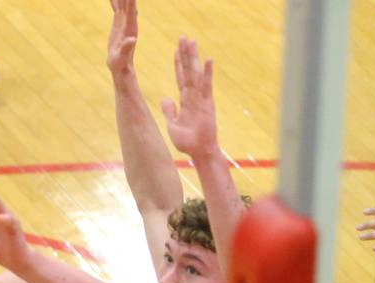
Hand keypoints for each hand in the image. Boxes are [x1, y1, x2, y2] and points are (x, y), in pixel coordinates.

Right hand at [107, 0, 137, 75]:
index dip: (131, 0)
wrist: (120, 67)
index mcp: (130, 28)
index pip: (131, 10)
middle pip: (128, 3)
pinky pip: (117, 8)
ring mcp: (124, 22)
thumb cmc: (121, 64)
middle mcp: (129, 22)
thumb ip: (127, 48)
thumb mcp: (122, 57)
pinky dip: (115, 0)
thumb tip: (132, 39)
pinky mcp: (119, 24)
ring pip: (123, 3)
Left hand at [161, 37, 218, 158]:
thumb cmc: (187, 143)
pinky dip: (208, 73)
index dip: (178, 64)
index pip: (180, 78)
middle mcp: (193, 97)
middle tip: (183, 38)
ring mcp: (201, 99)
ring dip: (194, 58)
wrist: (200, 152)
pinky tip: (208, 60)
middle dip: (186, 55)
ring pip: (197, 74)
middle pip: (188, 71)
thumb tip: (166, 98)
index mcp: (184, 101)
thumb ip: (169, 112)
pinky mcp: (208, 103)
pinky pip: (207, 86)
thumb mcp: (173, 126)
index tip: (176, 50)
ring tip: (192, 42)